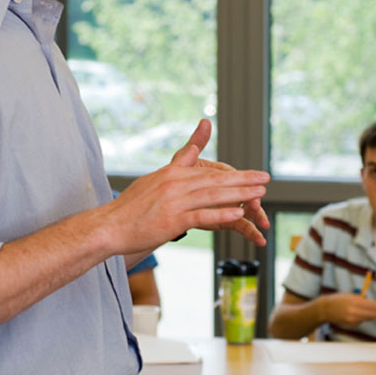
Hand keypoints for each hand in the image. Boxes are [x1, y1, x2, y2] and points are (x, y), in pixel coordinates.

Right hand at [105, 119, 269, 255]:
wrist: (109, 226)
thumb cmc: (132, 206)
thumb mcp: (156, 178)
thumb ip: (180, 162)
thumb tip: (196, 148)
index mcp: (173, 173)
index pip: (210, 171)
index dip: (235, 173)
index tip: (256, 174)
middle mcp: (175, 184)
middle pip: (216, 181)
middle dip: (244, 180)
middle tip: (266, 179)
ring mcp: (173, 202)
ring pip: (212, 196)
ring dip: (239, 194)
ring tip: (259, 194)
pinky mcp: (171, 220)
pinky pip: (200, 215)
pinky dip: (220, 214)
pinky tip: (238, 214)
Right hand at [319, 293, 375, 327]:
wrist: (325, 309)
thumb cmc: (339, 300)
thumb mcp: (350, 296)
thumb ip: (362, 299)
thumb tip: (375, 304)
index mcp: (355, 302)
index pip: (372, 305)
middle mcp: (353, 311)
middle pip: (372, 314)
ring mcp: (351, 319)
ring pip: (367, 318)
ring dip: (370, 315)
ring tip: (362, 310)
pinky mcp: (350, 325)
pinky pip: (360, 321)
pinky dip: (360, 318)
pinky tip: (353, 315)